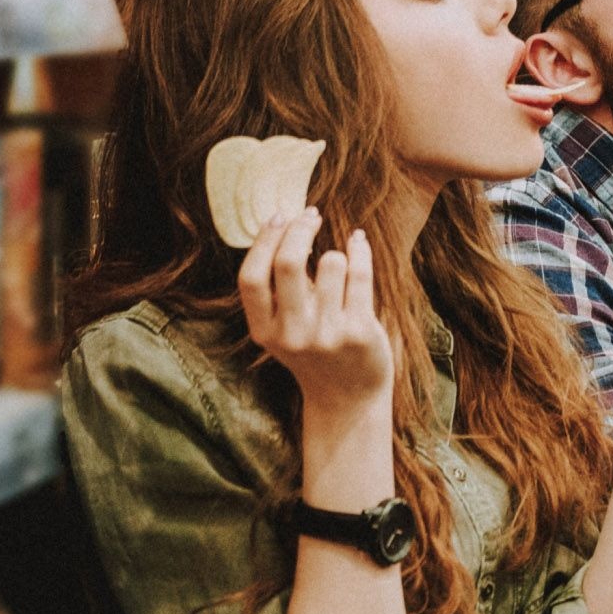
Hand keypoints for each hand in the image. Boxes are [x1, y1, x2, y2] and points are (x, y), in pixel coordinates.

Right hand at [237, 206, 391, 420]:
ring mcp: (328, 334)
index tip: (279, 217)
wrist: (348, 397)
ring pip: (331, 263)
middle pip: (288, 263)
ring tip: (338, 262)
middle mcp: (293, 335)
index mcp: (264, 331)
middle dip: (300, 229)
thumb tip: (283, 223)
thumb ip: (278, 290)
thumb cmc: (315, 351)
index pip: (251, 277)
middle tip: (310, 216)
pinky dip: (360, 250)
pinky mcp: (361, 332)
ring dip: (336, 253)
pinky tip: (358, 241)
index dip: (263, 240)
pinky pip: (361, 274)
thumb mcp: (283, 329)